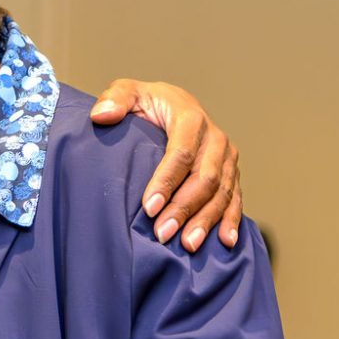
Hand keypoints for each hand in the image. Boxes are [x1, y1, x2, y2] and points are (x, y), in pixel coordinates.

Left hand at [90, 80, 242, 251]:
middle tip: (163, 233)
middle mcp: (215, 138)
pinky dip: (231, 221)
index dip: (166, 181)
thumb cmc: (147, 104)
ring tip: (187, 245)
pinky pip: (236, 199)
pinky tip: (225, 242)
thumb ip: (115, 99)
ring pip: (222, 193)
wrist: (173, 107)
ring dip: (206, 220)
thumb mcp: (128, 93)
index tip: (149, 207)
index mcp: (190, 117)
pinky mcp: (232, 173)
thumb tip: (102, 116)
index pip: (182, 153)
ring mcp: (227, 157)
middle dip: (184, 208)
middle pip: (205, 178)